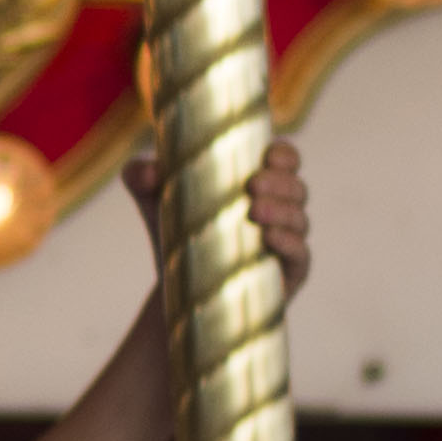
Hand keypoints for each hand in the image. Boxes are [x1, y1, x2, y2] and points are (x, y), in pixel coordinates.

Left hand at [125, 138, 309, 298]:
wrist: (178, 285)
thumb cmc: (176, 229)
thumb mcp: (152, 199)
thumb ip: (141, 177)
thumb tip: (149, 171)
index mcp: (261, 183)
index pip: (287, 161)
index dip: (284, 155)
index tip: (266, 155)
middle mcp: (280, 210)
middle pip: (296, 188)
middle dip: (279, 182)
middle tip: (252, 185)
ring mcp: (287, 242)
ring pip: (299, 219)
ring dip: (282, 211)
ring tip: (254, 211)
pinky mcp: (288, 273)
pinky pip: (301, 255)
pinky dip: (289, 243)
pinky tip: (270, 237)